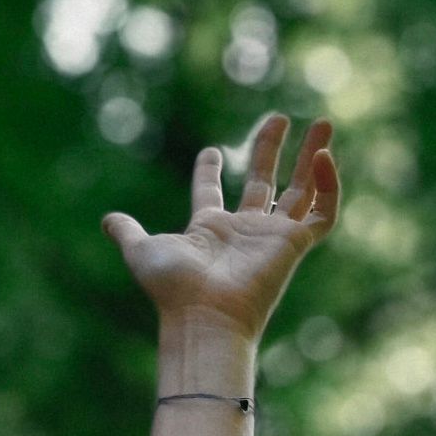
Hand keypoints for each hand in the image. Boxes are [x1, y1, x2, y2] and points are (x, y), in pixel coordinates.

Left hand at [101, 113, 339, 341]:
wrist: (204, 315)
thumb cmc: (174, 289)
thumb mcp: (142, 251)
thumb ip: (128, 232)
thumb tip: (106, 221)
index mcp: (209, 230)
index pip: (211, 195)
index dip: (208, 171)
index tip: (210, 151)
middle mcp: (243, 232)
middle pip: (262, 184)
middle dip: (269, 151)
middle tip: (278, 119)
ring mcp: (271, 238)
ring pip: (301, 192)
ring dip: (313, 157)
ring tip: (323, 122)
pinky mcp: (294, 245)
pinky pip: (323, 213)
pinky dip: (330, 186)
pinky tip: (324, 157)